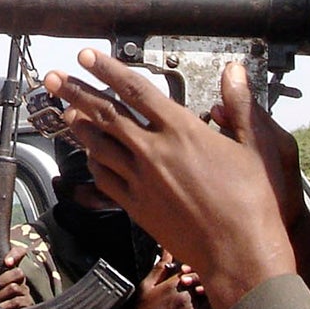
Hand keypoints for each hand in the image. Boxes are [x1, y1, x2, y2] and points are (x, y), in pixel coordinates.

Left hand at [0, 247, 32, 308]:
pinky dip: (6, 305)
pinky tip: (0, 308)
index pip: (20, 253)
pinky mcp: (27, 304)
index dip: (16, 254)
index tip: (7, 262)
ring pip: (14, 288)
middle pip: (17, 272)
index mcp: (11, 271)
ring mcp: (25, 292)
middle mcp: (21, 280)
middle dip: (0, 281)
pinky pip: (17, 302)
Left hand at [46, 51, 295, 308]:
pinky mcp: (136, 206)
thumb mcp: (255, 147)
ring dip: (79, 126)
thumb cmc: (252, 202)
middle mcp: (154, 152)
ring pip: (99, 146)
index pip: (136, 90)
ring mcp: (141, 180)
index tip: (87, 55)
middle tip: (53, 78)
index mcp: (182, 131)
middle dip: (76, 91)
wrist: (238, 253)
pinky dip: (93, 162)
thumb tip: (235, 71)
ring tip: (65, 111)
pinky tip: (89, 156)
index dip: (108, 69)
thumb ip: (239, 105)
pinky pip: (105, 179)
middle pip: (106, 114)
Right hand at [125, 259, 204, 308]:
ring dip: (204, 288)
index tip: (184, 271)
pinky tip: (199, 302)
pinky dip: (208, 300)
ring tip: (196, 291)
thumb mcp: (146, 286)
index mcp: (174, 284)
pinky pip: (210, 305)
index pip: (191, 268)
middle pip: (202, 278)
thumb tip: (166, 252)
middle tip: (190, 282)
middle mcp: (186, 295)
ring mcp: (194, 308)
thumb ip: (159, 268)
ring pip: (208, 291)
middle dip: (198, 277)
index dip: (189, 269)